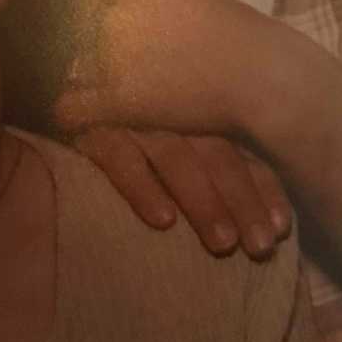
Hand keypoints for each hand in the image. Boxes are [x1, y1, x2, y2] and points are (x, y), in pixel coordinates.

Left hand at [58, 0, 266, 135]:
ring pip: (77, 68)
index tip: (105, 36)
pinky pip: (73, 107)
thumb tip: (122, 9)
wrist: (260, 73)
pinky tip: (77, 116)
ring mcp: (112, 54)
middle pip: (80, 31)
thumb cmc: (235, 35)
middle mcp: (115, 11)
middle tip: (110, 68)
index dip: (96, 19)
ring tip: (108, 91)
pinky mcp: (117, 97)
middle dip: (90, 49)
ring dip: (86, 79)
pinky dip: (72, 113)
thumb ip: (150, 1)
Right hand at [74, 126, 291, 259]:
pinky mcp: (93, 129)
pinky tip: (162, 221)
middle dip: (242, 199)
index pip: (240, 147)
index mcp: (197, 111)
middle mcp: (171, 110)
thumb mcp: (181, 140)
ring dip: (203, 199)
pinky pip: (120, 157)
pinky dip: (143, 187)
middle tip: (260, 246)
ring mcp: (133, 117)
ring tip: (224, 244)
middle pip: (217, 151)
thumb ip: (218, 159)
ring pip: (176, 155)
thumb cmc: (135, 133)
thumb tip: (269, 219)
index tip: (281, 228)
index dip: (263, 186)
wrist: (61, 95)